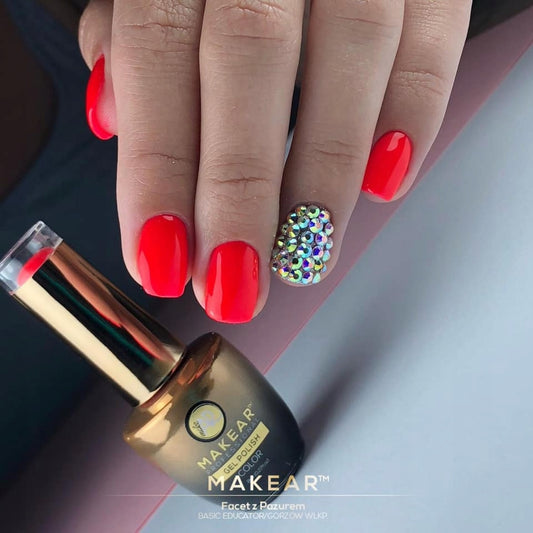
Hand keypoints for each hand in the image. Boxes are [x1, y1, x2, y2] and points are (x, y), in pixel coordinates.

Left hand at [79, 0, 470, 322]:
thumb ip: (133, 38)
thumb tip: (112, 115)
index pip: (156, 59)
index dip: (158, 173)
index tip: (161, 260)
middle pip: (247, 64)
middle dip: (239, 194)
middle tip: (235, 285)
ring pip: (348, 57)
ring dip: (324, 178)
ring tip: (305, 256)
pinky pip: (430, 38)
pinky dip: (410, 115)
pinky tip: (384, 182)